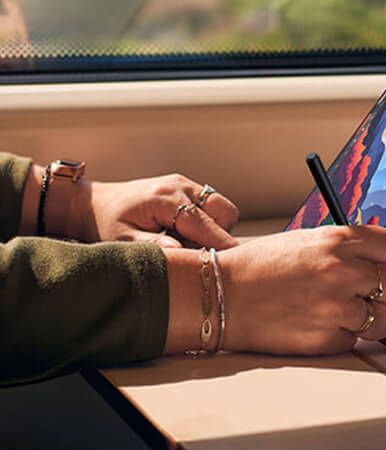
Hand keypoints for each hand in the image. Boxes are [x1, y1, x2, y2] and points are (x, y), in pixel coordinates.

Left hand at [72, 174, 238, 248]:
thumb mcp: (122, 241)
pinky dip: (205, 222)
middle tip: (195, 252)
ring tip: (184, 242)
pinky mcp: (185, 186)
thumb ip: (152, 246)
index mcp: (165, 199)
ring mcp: (185, 183)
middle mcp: (180, 186)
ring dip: (213, 229)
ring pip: (221, 208)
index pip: (206, 225)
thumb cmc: (104, 223)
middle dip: (219, 236)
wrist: (91, 202)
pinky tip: (181, 233)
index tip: (230, 266)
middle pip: (225, 212)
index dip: (222, 246)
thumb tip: (180, 252)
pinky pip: (210, 206)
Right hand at [165, 225, 385, 355]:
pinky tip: (322, 325)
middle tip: (371, 298)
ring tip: (346, 314)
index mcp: (340, 240)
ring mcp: (336, 306)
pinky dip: (345, 337)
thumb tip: (384, 266)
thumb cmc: (261, 267)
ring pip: (385, 321)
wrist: (221, 294)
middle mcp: (343, 270)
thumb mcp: (309, 241)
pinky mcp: (326, 338)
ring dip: (372, 321)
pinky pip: (356, 341)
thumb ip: (348, 250)